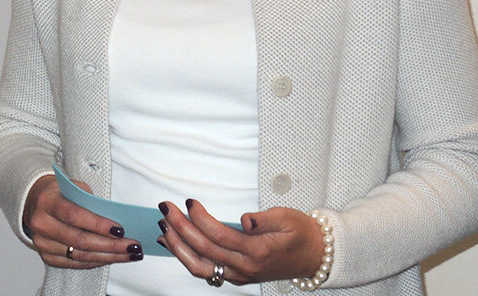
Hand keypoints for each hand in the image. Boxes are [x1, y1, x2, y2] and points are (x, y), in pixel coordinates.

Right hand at [22, 174, 143, 268]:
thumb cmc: (60, 193)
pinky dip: (96, 261)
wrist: (36, 203)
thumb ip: (91, 202)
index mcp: (47, 202)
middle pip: (79, 240)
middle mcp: (42, 224)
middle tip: (132, 246)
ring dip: (108, 256)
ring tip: (128, 254)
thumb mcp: (74, 187)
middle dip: (110, 245)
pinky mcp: (47, 257)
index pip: (74, 215)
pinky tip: (111, 258)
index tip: (120, 230)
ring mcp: (42, 243)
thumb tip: (116, 221)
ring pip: (80, 255)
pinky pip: (76, 264)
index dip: (98, 224)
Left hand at [157, 200, 326, 284]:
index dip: (200, 218)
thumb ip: (265, 219)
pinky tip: (172, 242)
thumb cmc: (301, 234)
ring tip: (163, 226)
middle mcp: (245, 267)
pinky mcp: (235, 276)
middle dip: (180, 227)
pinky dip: (185, 257)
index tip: (189, 201)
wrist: (314, 257)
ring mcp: (239, 275)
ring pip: (200, 267)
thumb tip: (245, 219)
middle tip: (166, 208)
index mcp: (258, 251)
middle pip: (204, 249)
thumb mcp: (288, 218)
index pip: (220, 235)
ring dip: (177, 246)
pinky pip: (205, 270)